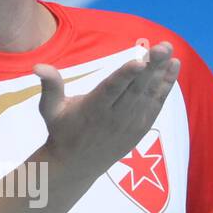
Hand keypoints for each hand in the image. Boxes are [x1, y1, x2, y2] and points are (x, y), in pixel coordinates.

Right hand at [32, 41, 179, 180]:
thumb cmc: (61, 131)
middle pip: (135, 89)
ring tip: (170, 52)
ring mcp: (130, 124)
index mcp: (93, 109)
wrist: (77, 166)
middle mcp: (114, 117)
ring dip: (162, 73)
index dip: (126, 75)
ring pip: (149, 95)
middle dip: (151, 67)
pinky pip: (156, 105)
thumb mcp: (50, 110)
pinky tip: (173, 68)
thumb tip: (38, 65)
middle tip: (162, 47)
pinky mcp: (141, 128)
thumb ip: (50, 86)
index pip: (112, 90)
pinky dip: (165, 86)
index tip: (139, 61)